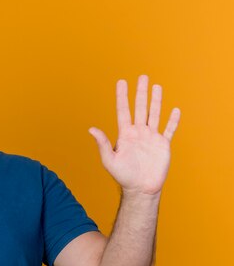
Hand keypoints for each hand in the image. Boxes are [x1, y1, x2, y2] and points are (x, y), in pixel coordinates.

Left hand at [89, 75, 180, 195]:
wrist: (140, 188)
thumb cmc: (123, 176)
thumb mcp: (110, 160)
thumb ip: (103, 143)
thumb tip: (91, 129)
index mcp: (125, 134)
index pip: (123, 110)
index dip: (122, 96)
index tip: (121, 82)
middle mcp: (138, 132)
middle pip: (140, 108)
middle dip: (141, 92)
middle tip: (142, 76)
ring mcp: (151, 138)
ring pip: (154, 114)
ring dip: (156, 101)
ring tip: (157, 86)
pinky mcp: (163, 145)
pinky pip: (169, 130)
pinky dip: (173, 121)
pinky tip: (175, 110)